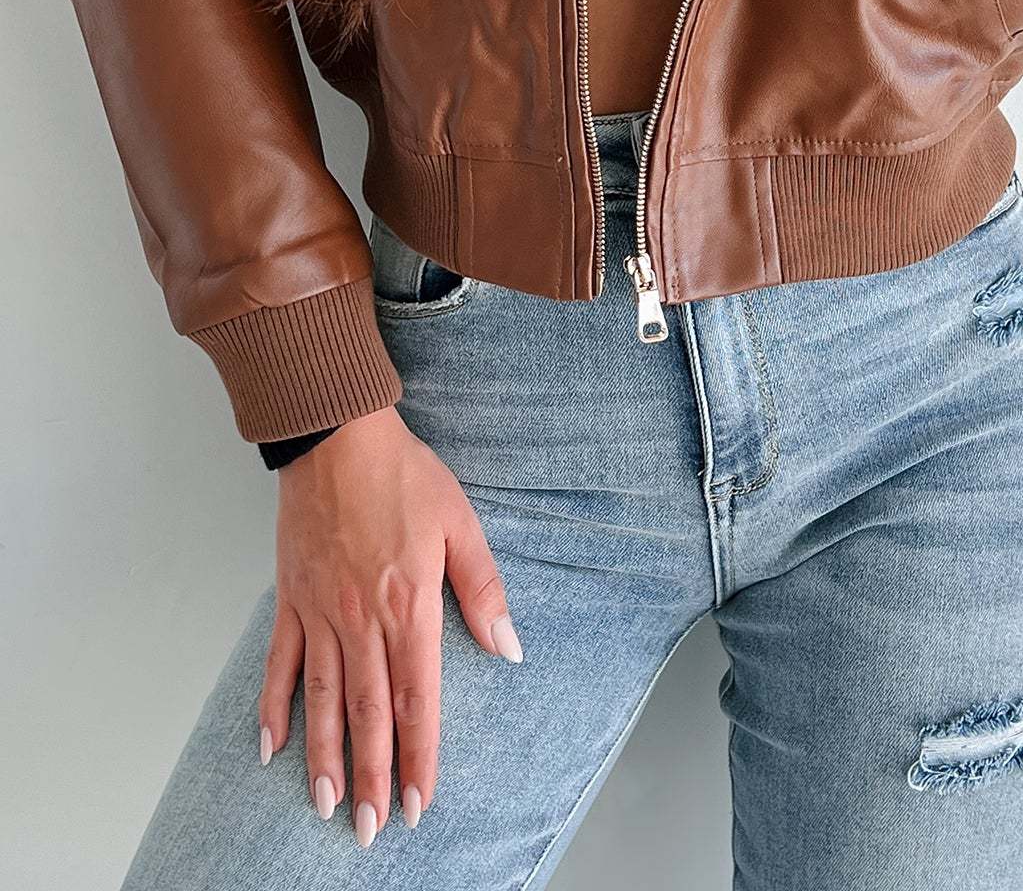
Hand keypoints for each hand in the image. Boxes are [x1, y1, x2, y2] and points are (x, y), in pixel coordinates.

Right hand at [258, 404, 520, 847]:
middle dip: (371, 777)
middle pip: (368, 714)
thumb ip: (483, 590)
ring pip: (324, 701)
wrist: (337, 436)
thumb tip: (508, 648)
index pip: (416, 699)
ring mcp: (321, 613)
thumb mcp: (460, 523)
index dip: (418, 756)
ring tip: (327, 807)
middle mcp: (362, 620)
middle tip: (369, 830)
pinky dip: (273, 707)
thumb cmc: (403, 476)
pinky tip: (270, 747)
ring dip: (325, 758)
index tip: (417, 803)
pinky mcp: (292, 598)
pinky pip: (280, 663)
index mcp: (408, 606)